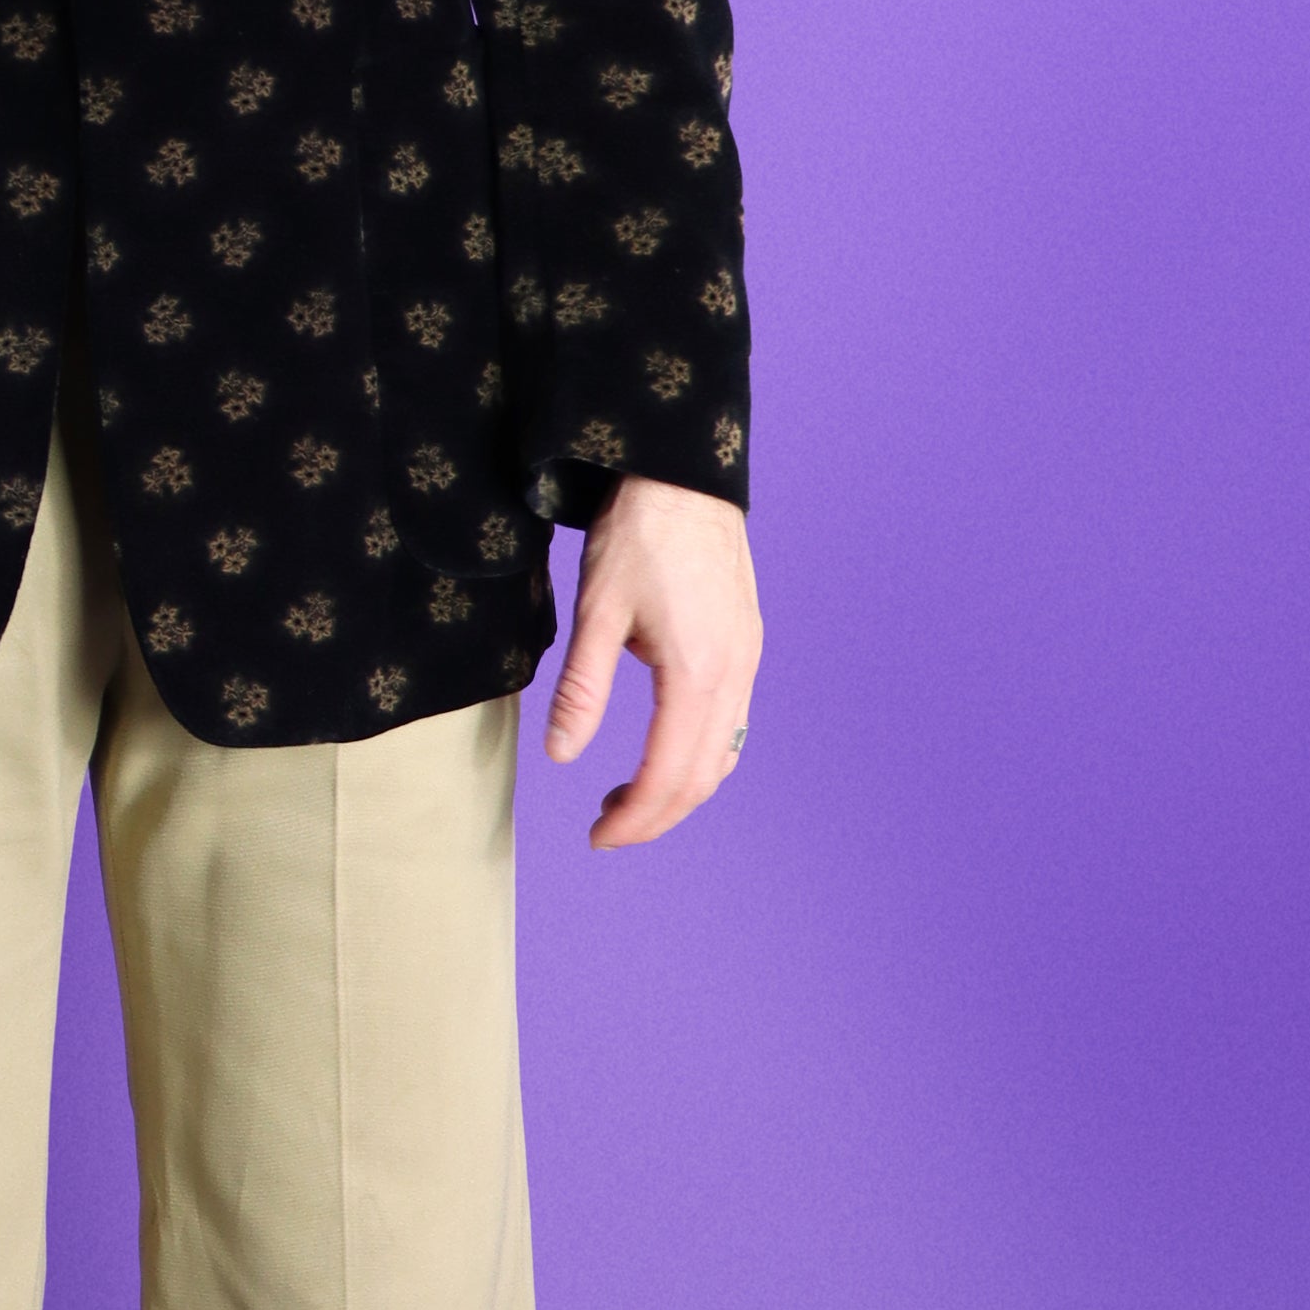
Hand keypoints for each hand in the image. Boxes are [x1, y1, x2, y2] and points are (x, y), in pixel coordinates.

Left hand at [542, 477, 760, 849]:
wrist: (682, 472)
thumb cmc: (638, 533)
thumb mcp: (595, 611)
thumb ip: (581, 690)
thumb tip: (561, 755)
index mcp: (698, 672)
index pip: (669, 775)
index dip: (634, 818)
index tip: (597, 837)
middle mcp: (735, 674)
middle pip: (704, 777)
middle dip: (657, 815)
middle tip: (605, 830)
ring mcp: (748, 660)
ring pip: (724, 754)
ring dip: (680, 790)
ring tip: (627, 798)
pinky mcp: (746, 645)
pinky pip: (732, 723)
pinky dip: (700, 756)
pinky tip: (662, 751)